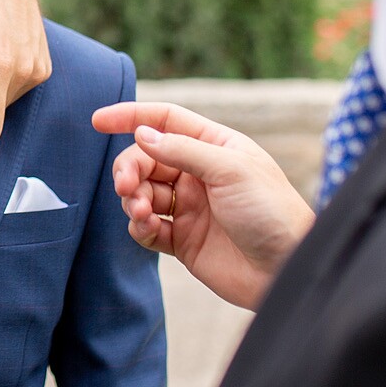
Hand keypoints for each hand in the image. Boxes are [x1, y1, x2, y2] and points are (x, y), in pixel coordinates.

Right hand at [92, 101, 314, 309]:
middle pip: (146, 159)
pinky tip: (147, 228)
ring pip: (143, 193)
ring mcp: (190, 208)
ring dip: (132, 199)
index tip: (98, 121)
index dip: (132, 117)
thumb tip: (141, 134)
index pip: (166, 121)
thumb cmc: (271, 212)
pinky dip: (139, 226)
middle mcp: (199, 174)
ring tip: (140, 212)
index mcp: (215, 147)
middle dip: (129, 169)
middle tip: (126, 187)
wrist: (287, 269)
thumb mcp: (230, 170)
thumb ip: (183, 150)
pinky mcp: (183, 240)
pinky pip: (148, 227)